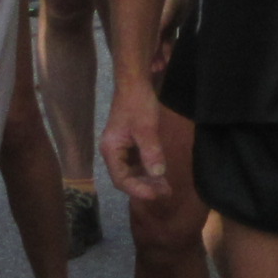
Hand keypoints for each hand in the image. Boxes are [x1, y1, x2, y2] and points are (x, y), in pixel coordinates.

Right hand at [99, 83, 170, 202]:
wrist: (135, 83)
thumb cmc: (138, 104)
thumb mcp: (146, 128)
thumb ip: (151, 152)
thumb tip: (158, 174)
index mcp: (111, 150)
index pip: (121, 179)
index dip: (138, 189)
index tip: (156, 194)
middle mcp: (113, 152)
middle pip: (126, 178)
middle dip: (145, 186)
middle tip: (166, 192)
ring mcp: (121, 148)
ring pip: (133, 171)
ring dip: (148, 179)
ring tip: (166, 187)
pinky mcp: (130, 143)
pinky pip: (137, 162)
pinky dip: (149, 169)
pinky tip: (161, 173)